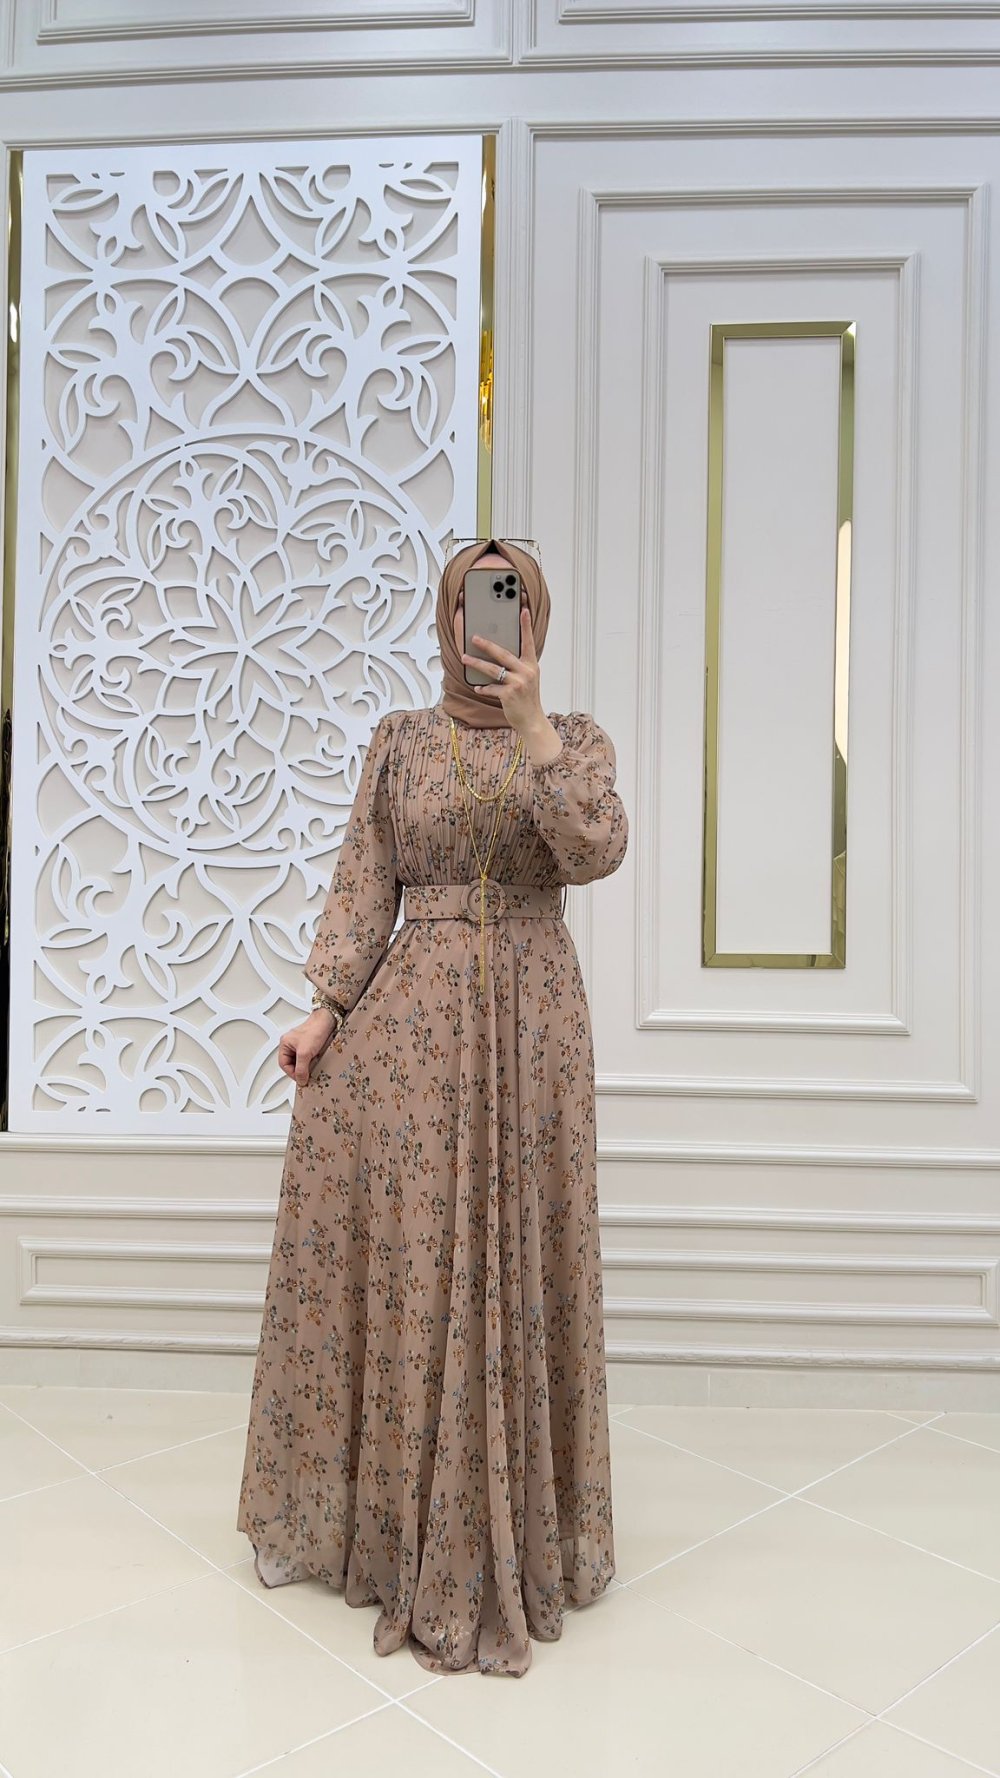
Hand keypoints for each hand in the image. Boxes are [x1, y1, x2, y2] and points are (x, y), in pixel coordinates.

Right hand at [277, 1008, 338, 1086]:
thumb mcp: (305, 1053)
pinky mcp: (310, 1045)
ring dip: (306, 1066)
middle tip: (306, 1076)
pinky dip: (311, 1062)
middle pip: (291, 1063)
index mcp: (284, 1044)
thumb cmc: (315, 1030)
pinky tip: (316, 1061)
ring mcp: (300, 1044)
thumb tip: (300, 1080)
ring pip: (300, 1061)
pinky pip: (307, 1057)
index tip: (300, 1079)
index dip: (291, 1073)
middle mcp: (291, 1044)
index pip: (283, 1064)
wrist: (328, 1021)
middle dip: (299, 1070)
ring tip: (312, 1067)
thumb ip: (301, 1069)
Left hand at [461, 589, 544, 733]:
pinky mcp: (509, 695)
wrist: (532, 720)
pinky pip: (491, 688)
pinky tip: (478, 687)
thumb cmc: (527, 698)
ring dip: (477, 663)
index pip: (529, 641)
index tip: (523, 609)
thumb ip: (517, 666)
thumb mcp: (527, 678)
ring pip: (493, 669)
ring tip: (465, 658)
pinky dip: (484, 688)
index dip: (526, 625)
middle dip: (487, 644)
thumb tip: (496, 655)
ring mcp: (518, 683)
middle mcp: (526, 671)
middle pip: (503, 653)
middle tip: (474, 637)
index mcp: (531, 664)